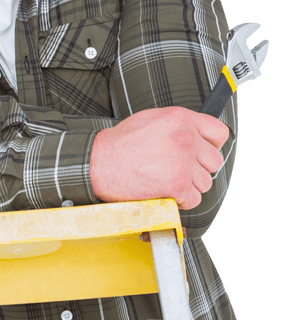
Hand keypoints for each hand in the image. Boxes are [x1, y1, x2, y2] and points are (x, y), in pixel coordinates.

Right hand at [90, 107, 228, 210]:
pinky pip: (194, 199)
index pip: (219, 133)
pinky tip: (166, 193)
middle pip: (214, 161)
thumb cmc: (120, 144)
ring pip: (205, 183)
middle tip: (180, 171)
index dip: (212, 146)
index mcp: (181, 119)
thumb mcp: (152, 119)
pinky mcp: (178, 186)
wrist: (99, 163)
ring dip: (190, 186)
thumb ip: (178, 125)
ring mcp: (183, 163)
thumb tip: (196, 134)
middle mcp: (186, 139)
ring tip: (168, 181)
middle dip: (199, 169)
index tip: (204, 153)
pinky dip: (182, 201)